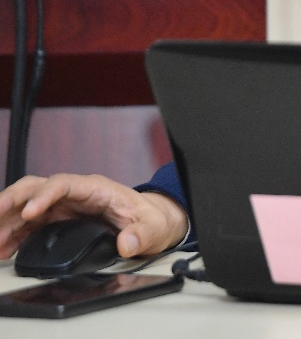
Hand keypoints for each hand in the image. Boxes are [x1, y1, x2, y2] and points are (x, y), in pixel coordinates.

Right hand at [0, 173, 188, 259]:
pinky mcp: (57, 220)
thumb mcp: (153, 227)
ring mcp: (63, 206)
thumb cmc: (150, 219)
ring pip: (26, 205)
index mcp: (96, 188)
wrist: (150, 223)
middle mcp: (75, 194)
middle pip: (36, 187)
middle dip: (12, 200)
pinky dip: (14, 234)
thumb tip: (127, 243)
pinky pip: (29, 223)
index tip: (29, 212)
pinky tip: (4, 249)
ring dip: (7, 221)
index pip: (63, 184)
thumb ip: (142, 234)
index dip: (44, 195)